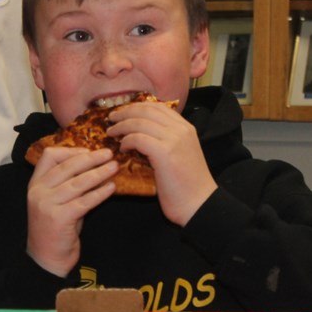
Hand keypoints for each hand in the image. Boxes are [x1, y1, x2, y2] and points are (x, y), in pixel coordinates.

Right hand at [26, 147, 116, 276]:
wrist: (47, 259)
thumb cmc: (57, 229)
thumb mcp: (58, 202)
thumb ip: (70, 184)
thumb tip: (96, 166)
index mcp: (36, 184)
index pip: (49, 156)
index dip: (71, 150)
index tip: (89, 151)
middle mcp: (38, 192)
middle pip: (66, 166)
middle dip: (90, 158)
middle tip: (108, 154)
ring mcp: (46, 205)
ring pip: (77, 182)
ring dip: (99, 173)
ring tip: (114, 168)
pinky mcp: (59, 218)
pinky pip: (84, 201)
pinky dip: (100, 193)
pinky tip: (111, 188)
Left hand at [108, 102, 216, 225]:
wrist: (200, 204)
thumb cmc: (188, 185)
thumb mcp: (181, 154)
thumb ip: (166, 140)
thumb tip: (141, 135)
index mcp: (186, 128)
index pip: (158, 107)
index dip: (137, 106)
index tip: (123, 113)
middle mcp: (181, 129)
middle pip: (147, 110)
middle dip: (125, 112)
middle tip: (111, 118)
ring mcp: (174, 139)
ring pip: (139, 122)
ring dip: (121, 126)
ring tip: (111, 133)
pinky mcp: (164, 152)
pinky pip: (137, 138)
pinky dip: (126, 141)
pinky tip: (122, 149)